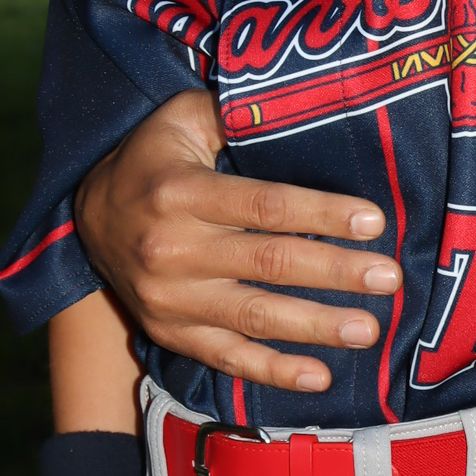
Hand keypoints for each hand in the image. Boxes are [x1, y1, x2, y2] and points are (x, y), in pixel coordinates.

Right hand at [74, 89, 401, 394]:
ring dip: (315, 326)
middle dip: (335, 272)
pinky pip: (226, 357)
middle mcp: (173, 249)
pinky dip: (273, 371)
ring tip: (367, 329)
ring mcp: (170, 299)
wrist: (87, 217)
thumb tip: (294, 98)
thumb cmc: (153, 160)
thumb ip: (232, 112)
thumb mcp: (181, 120)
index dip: (322, 213)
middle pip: (268, 264)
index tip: (373, 222)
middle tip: (388, 278)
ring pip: (254, 317)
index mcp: (181, 192)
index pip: (265, 205)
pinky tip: (319, 377)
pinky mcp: (170, 333)